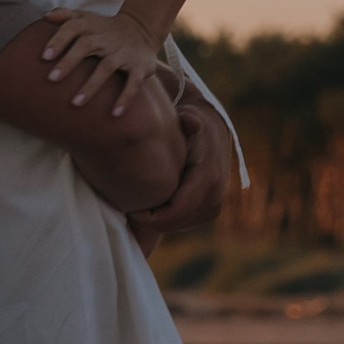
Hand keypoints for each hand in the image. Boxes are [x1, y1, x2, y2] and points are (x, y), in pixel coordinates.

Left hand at [39, 2, 164, 109]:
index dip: (58, 40)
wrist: (142, 30)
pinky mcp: (140, 66)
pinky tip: (114, 114)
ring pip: (107, 67)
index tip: (44, 57)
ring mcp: (124, 52)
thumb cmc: (103, 29)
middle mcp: (107, 38)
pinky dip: (125, 98)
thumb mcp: (87, 17)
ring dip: (91, 85)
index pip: (73, 28)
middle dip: (69, 62)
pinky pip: (133, 83)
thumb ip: (66, 15)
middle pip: (86, 46)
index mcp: (91, 26)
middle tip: (52, 79)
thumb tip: (45, 16)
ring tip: (76, 103)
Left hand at [131, 100, 235, 243]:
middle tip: (128, 206)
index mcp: (208, 179)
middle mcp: (215, 197)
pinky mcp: (211, 212)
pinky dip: (167, 218)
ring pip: (178, 225)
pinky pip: (183, 223)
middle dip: (149, 220)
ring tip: (139, 202)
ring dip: (157, 220)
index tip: (130, 207)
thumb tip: (188, 121)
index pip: (175, 213)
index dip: (148, 217)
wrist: (214, 135)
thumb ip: (187, 120)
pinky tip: (154, 203)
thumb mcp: (188, 118)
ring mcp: (214, 207)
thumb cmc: (192, 127)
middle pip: (174, 223)